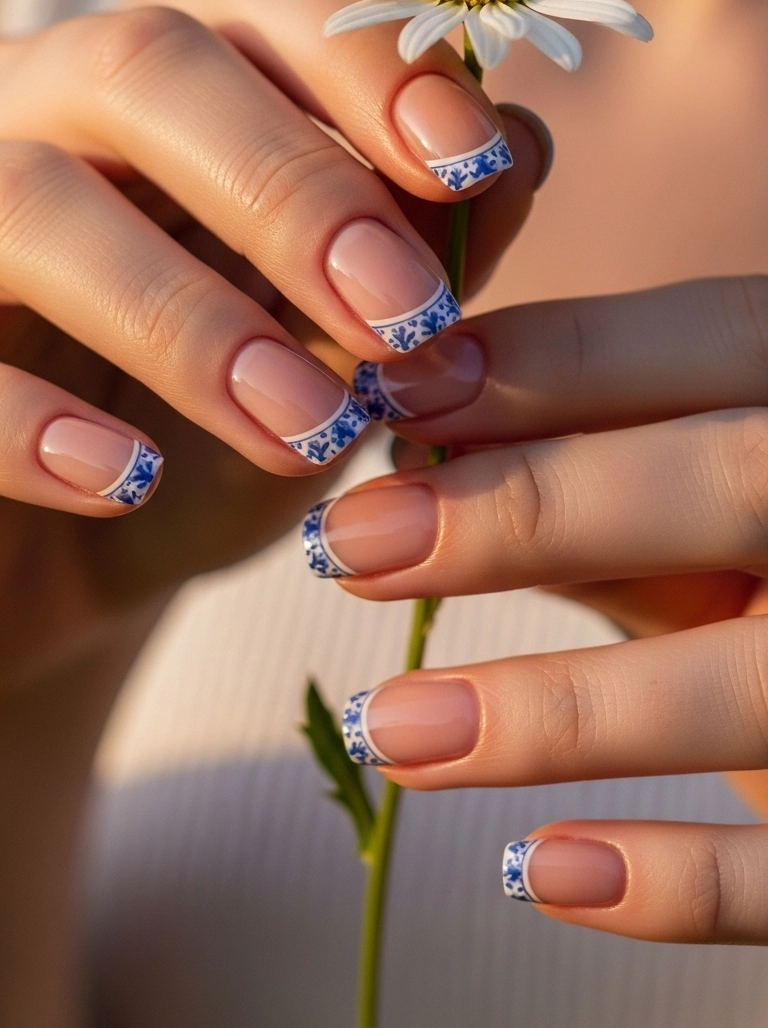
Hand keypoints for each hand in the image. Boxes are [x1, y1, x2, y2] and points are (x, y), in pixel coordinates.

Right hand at [0, 0, 548, 687]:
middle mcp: (51, 108)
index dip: (371, 60)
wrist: (60, 557)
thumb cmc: (213, 431)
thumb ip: (424, 246)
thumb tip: (522, 146)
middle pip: (147, 63)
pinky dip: (28, 419)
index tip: (472, 163)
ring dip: (186, 316)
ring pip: (34, 198)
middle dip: (292, 183)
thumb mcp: (334, 347)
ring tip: (306, 427)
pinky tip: (124, 478)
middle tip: (403, 315)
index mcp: (179, 79)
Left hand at [310, 276, 767, 943]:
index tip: (394, 389)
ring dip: (554, 711)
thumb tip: (415, 454)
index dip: (562, 357)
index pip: (726, 339)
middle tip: (349, 542)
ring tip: (391, 724)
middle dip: (533, 506)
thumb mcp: (720, 511)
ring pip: (750, 686)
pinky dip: (670, 881)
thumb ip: (607, 472)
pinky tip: (531, 869)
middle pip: (736, 485)